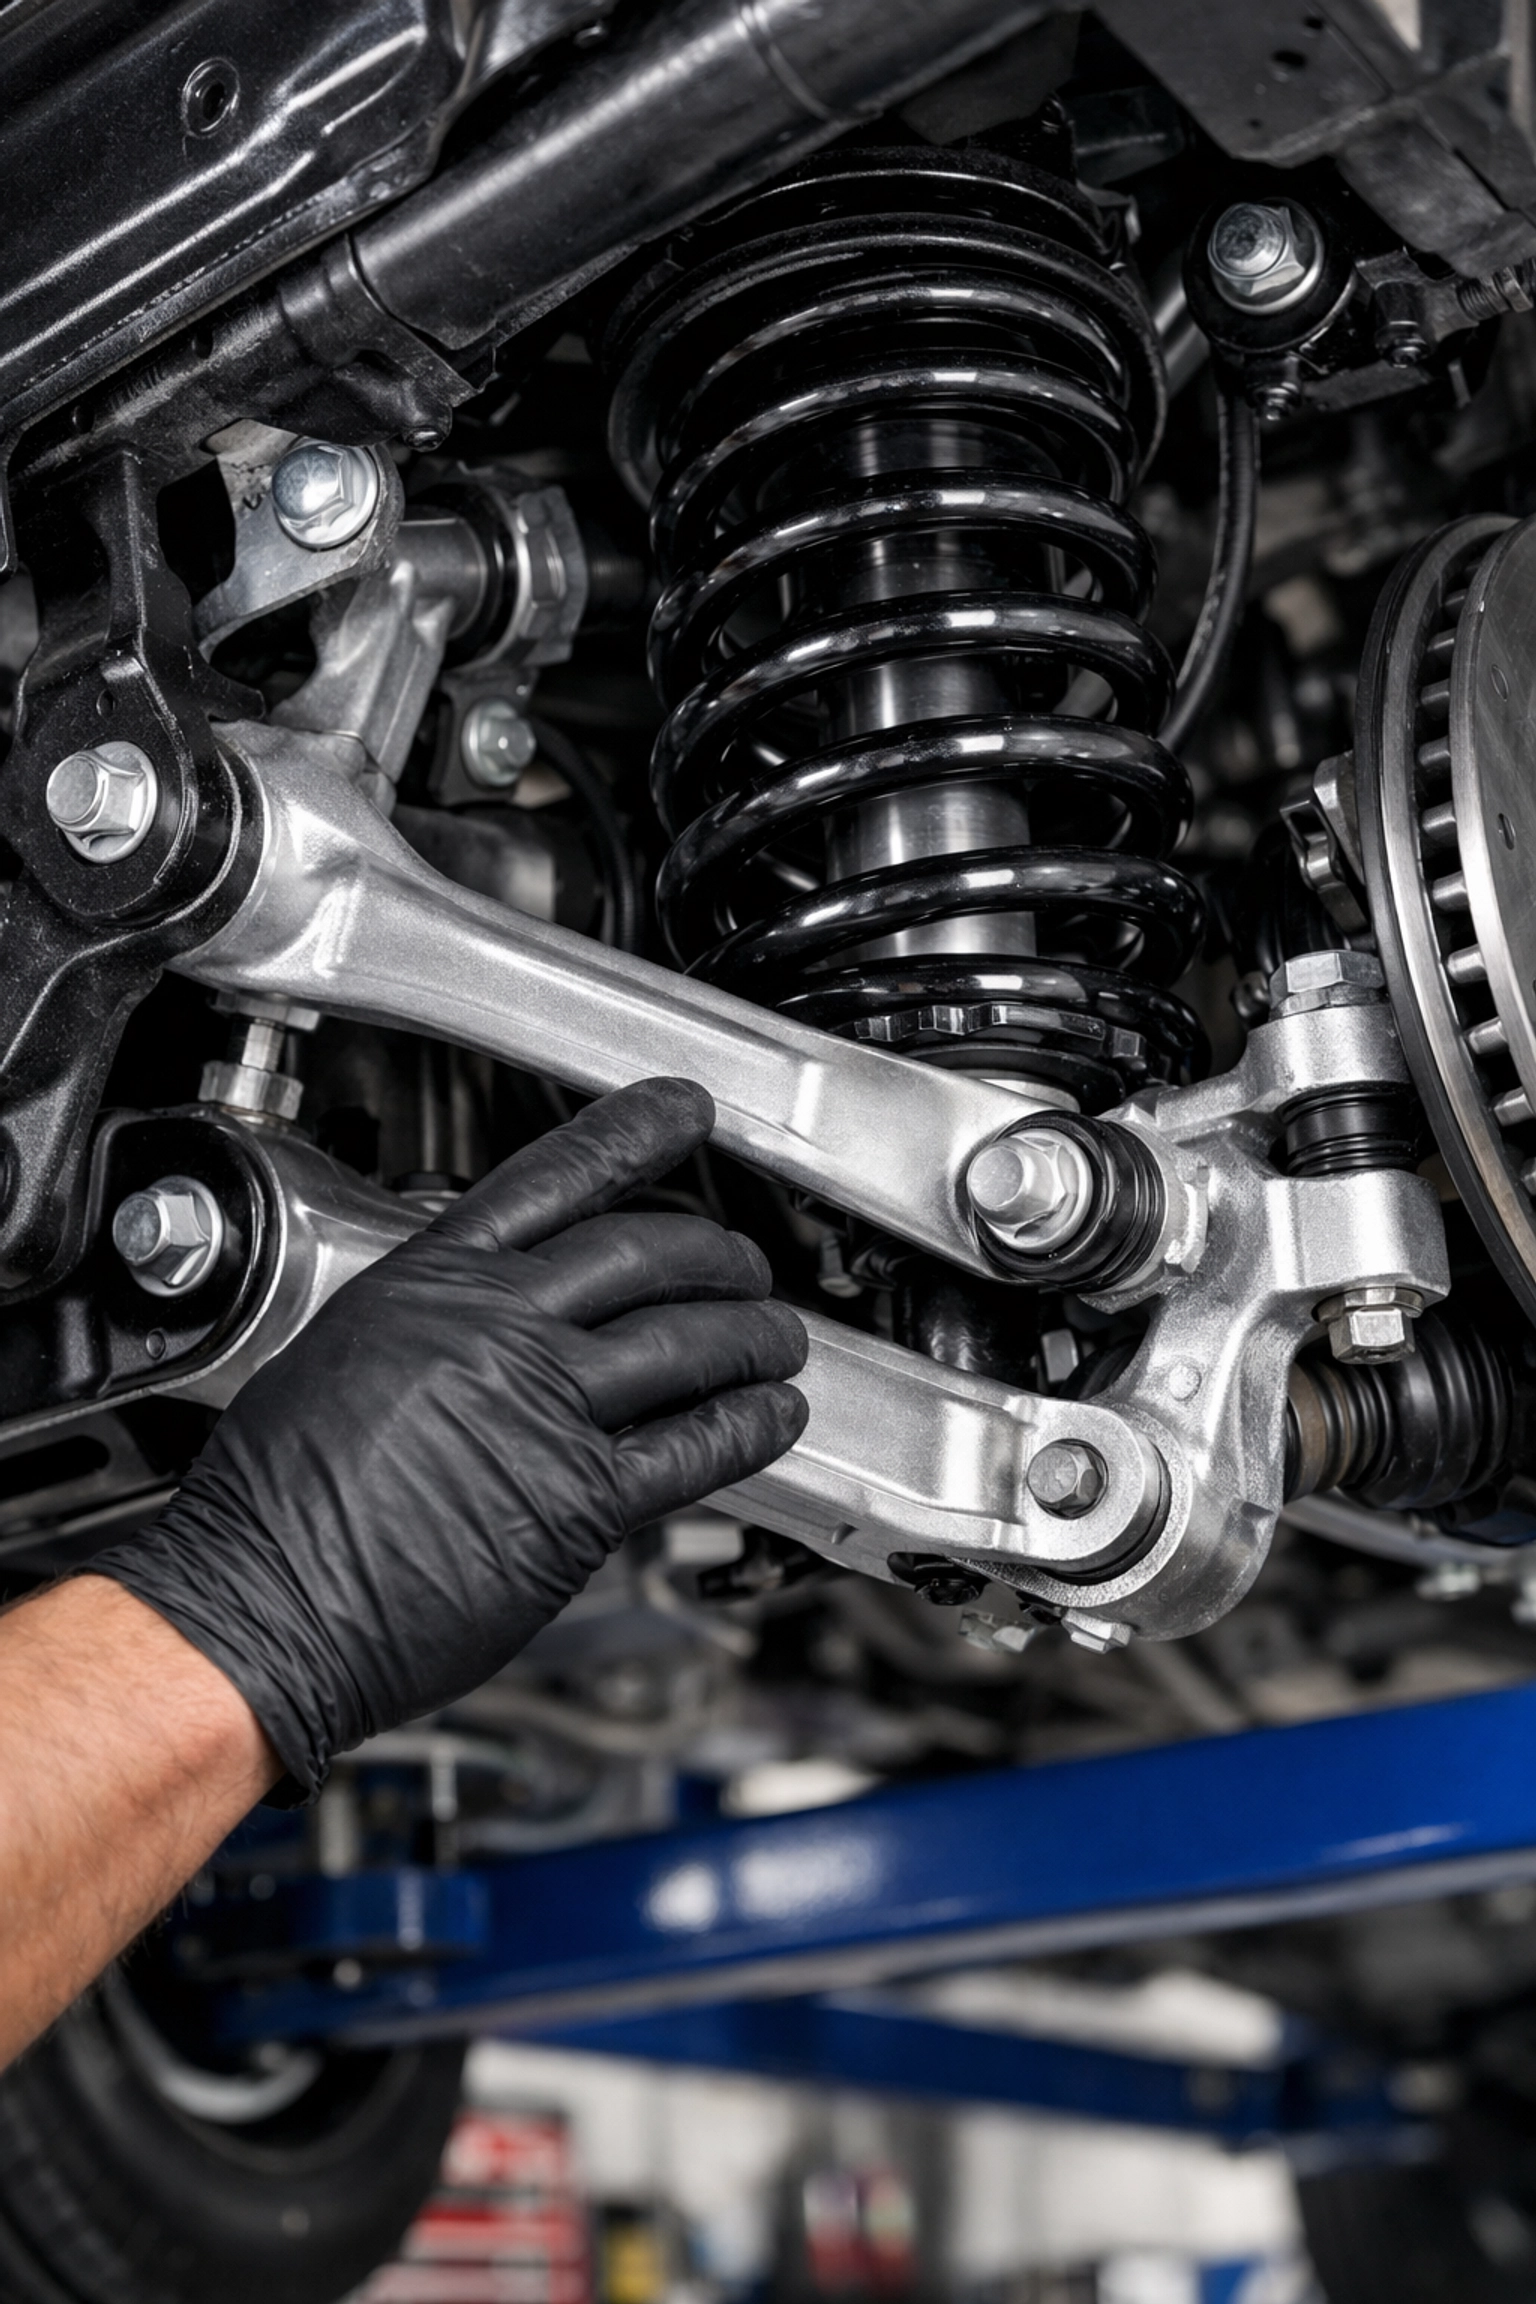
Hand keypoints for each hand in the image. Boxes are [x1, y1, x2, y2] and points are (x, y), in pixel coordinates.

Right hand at [92, 1078, 806, 1798]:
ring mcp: (545, 1408)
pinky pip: (695, 1446)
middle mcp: (497, 1328)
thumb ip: (435, 1322)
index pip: (556, 1177)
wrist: (264, 1601)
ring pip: (687, 1340)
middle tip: (742, 1261)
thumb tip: (488, 1315)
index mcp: (432, 1282)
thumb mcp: (343, 1354)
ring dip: (752, 1334)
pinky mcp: (580, 1498)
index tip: (684, 1111)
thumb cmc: (278, 1501)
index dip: (635, 1135)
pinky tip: (771, 1417)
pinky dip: (749, 1425)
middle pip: (645, 1253)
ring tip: (776, 1337)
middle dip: (715, 1252)